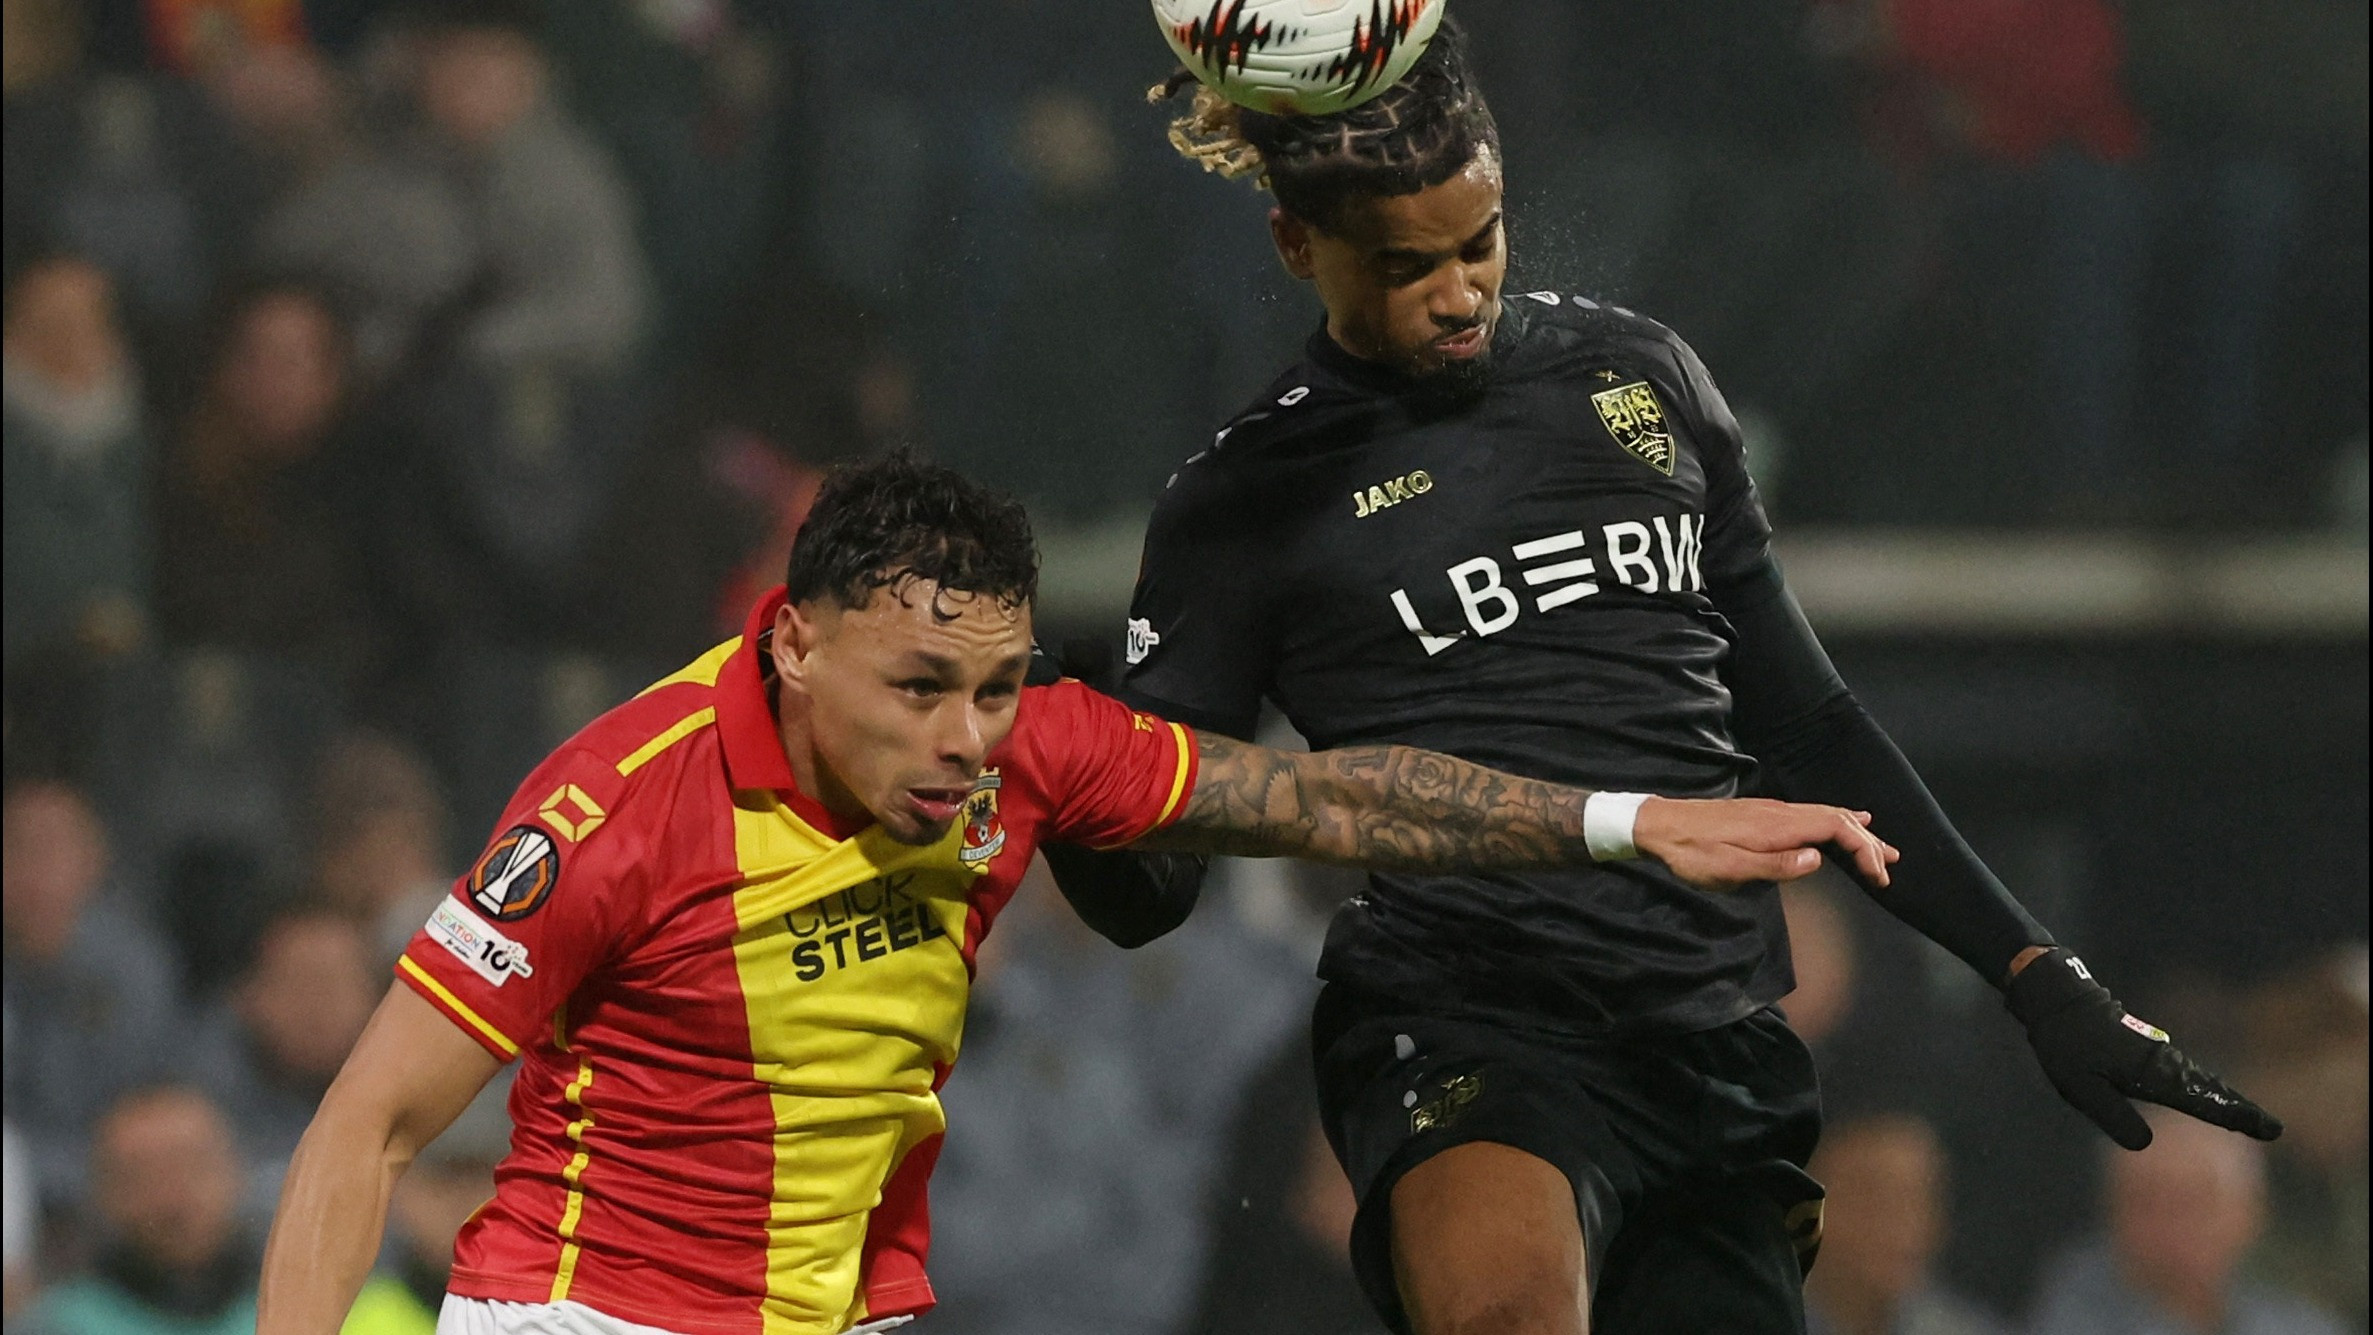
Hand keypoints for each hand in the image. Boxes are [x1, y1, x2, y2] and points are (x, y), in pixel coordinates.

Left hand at [1633, 797, 1896, 889]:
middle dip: (1868, 842)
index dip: (1864, 849)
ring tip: (1883, 847)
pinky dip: (1837, 822)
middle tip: (1891, 866)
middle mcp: (1781, 811)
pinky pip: (1812, 815)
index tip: (1880, 876)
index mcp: (1778, 825)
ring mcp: (1772, 810)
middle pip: (1838, 819)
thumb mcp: (1729, 869)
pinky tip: (1844, 823)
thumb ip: (1775, 865)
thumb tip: (1818, 859)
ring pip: (1826, 815)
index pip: (1836, 829)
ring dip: (1856, 831)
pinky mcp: (1764, 814)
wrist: (1658, 825)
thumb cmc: (1690, 853)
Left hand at [2005, 948, 2281, 1149]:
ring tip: (2251, 1117)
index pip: (2201, 1102)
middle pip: (2210, 1090)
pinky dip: (2205, 1085)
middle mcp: (2162, 1063)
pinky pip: (2186, 1072)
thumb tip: (2146, 1144)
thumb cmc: (2066, 1046)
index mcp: (2150, 1073)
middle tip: (2273, 1129)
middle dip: (2239, 1110)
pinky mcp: (2148, 1051)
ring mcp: (2157, 1054)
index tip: (2269, 1128)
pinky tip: (2212, 1094)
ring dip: (2226, 1098)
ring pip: (2200, 1079)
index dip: (2234, 1116)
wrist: (2059, 1000)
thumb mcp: (2081, 1089)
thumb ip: (2114, 1118)